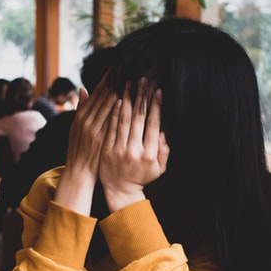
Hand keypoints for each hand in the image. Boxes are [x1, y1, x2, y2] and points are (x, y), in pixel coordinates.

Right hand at [54, 77, 117, 214]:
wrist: (79, 172)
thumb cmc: (80, 149)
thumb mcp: (76, 127)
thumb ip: (81, 109)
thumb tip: (82, 89)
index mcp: (81, 116)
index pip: (97, 92)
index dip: (107, 79)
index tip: (117, 66)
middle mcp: (86, 121)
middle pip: (103, 95)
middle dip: (115, 81)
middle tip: (127, 66)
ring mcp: (93, 130)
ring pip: (106, 106)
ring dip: (118, 91)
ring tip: (129, 78)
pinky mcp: (100, 139)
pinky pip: (109, 122)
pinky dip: (116, 110)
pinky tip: (124, 100)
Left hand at [99, 78, 169, 211]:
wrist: (120, 191)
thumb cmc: (142, 177)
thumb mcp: (159, 168)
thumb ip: (164, 150)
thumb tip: (163, 131)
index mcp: (149, 154)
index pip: (153, 124)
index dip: (156, 106)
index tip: (158, 90)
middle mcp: (134, 151)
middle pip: (139, 118)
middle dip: (141, 96)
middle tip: (143, 80)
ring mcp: (119, 150)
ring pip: (124, 120)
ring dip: (127, 99)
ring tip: (129, 83)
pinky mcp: (106, 149)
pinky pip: (111, 127)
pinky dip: (114, 112)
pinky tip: (117, 99)